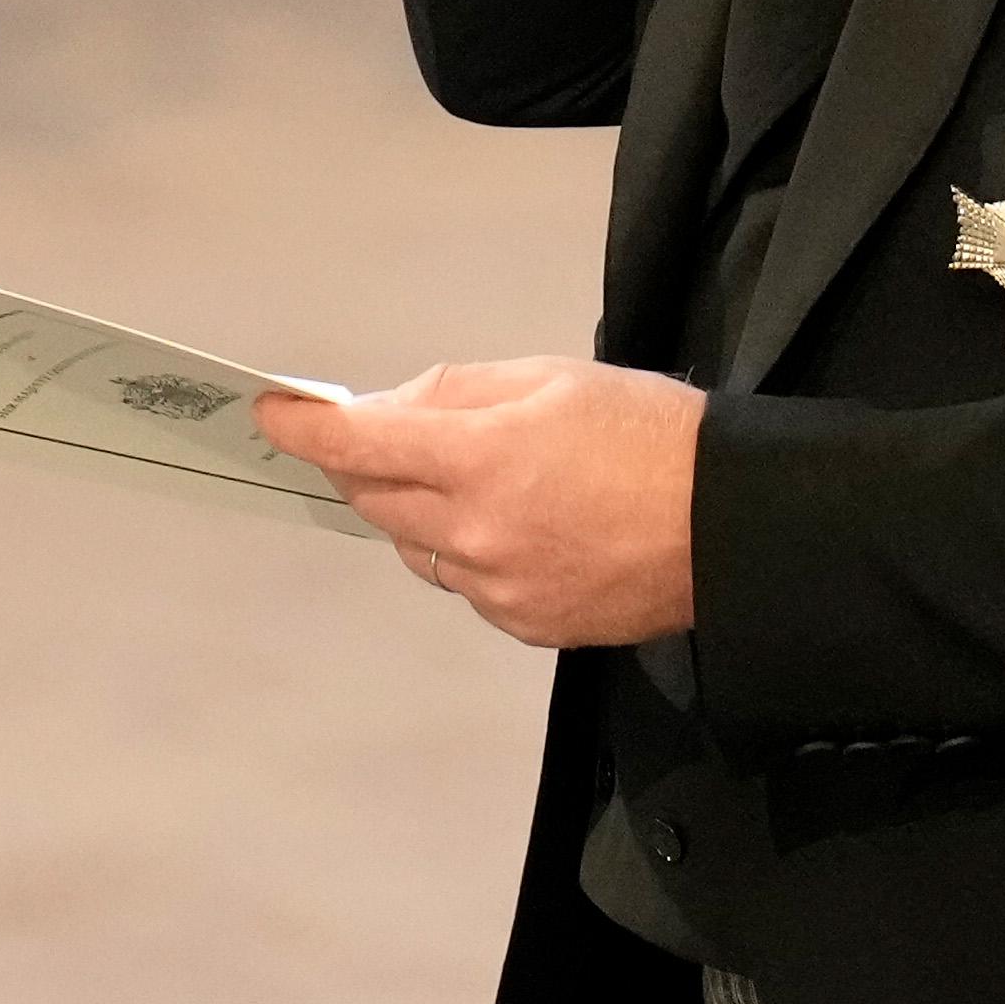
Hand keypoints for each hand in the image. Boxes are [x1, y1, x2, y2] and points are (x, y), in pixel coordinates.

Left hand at [252, 359, 700, 648]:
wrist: (730, 525)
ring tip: (483, 480)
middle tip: (380, 436)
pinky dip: (469, 552)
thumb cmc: (652, 436)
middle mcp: (477, 532)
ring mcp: (497, 587)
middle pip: (374, 498)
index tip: (273, 413)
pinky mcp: (523, 624)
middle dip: (365, 462)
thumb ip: (457, 392)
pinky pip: (465, 584)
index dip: (305, 427)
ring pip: (415, 546)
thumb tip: (387, 408)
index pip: (359, 444)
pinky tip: (523, 526)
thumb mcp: (553, 379)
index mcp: (482, 459)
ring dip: (419, 510)